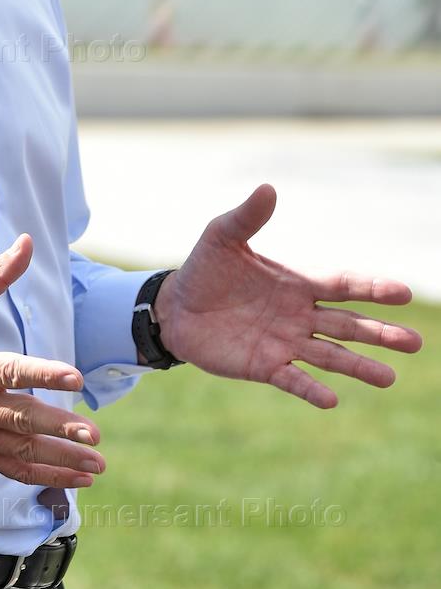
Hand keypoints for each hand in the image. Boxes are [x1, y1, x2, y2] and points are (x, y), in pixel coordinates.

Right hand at [0, 235, 104, 488]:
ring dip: (61, 460)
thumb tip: (26, 242)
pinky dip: (46, 478)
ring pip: (23, 451)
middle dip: (58, 429)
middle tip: (94, 435)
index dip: (43, 375)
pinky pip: (14, 469)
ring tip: (97, 463)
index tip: (75, 378)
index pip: (10, 371)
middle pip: (21, 419)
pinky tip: (78, 480)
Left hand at [154, 185, 422, 407]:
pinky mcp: (264, 366)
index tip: (403, 293)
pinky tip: (332, 400)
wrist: (174, 307)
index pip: (342, 286)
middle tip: (414, 343)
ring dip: (358, 366)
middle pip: (347, 326)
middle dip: (380, 333)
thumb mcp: (222, 236)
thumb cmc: (204, 269)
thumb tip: (268, 188)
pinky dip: (311, 389)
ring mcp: (284, 343)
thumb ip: (248, 217)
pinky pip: (293, 379)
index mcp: (296, 284)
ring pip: (330, 357)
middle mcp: (298, 316)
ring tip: (389, 377)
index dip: (372, 290)